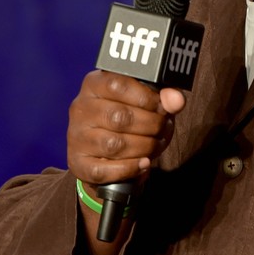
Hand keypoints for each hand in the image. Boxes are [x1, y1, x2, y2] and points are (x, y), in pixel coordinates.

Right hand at [67, 70, 185, 187]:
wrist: (104, 152)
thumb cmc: (128, 120)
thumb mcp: (146, 103)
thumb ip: (164, 98)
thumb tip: (177, 99)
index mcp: (94, 84)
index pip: (118, 85)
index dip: (146, 98)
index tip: (162, 107)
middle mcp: (80, 108)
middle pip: (119, 117)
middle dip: (151, 125)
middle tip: (162, 129)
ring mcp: (76, 137)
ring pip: (114, 144)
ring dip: (144, 147)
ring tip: (155, 145)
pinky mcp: (78, 163)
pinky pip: (104, 170)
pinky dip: (130, 168)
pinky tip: (143, 164)